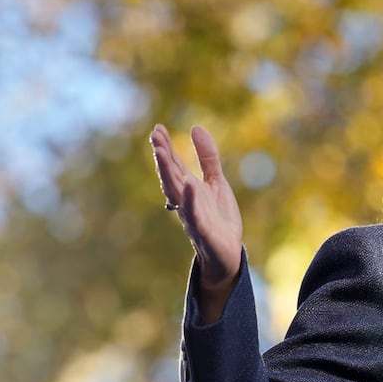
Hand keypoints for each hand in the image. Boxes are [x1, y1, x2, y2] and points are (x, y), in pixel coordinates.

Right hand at [150, 124, 243, 317]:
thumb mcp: (216, 182)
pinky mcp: (202, 230)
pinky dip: (190, 200)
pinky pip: (194, 214)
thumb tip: (195, 127)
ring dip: (167, 173)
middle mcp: (185, 201)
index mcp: (188, 188)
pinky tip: (190, 184)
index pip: (174, 165)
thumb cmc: (219, 219)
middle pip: (170, 176)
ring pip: (175, 192)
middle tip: (154, 136)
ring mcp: (191, 215)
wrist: (228, 254)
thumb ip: (207, 157)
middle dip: (162, 157)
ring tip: (162, 153)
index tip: (157, 128)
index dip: (166, 147)